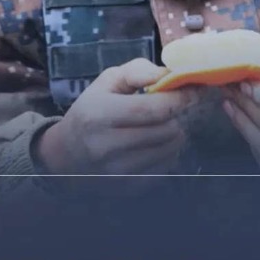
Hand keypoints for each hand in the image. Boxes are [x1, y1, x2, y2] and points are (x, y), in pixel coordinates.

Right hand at [33, 58, 189, 174]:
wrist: (66, 155)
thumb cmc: (92, 110)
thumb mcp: (107, 82)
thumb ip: (137, 71)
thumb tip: (168, 74)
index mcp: (99, 114)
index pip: (153, 109)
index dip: (180, 99)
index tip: (193, 90)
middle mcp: (106, 146)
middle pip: (166, 130)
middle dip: (176, 116)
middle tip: (172, 108)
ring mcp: (117, 171)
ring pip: (170, 150)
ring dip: (175, 134)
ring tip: (163, 125)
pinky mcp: (127, 188)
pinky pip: (165, 168)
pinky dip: (168, 153)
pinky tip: (156, 144)